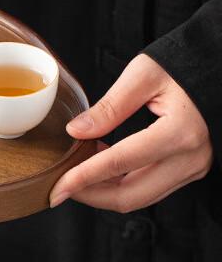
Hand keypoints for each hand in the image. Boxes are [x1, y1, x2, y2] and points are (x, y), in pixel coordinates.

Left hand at [49, 54, 212, 211]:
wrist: (220, 68)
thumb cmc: (187, 64)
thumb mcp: (145, 74)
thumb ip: (109, 107)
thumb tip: (76, 132)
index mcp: (179, 132)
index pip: (118, 164)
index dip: (82, 178)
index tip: (56, 189)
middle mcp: (190, 158)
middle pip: (128, 196)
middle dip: (89, 194)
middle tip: (61, 186)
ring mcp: (193, 168)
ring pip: (138, 198)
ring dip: (104, 191)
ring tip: (80, 170)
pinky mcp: (190, 170)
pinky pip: (149, 189)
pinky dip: (120, 184)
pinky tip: (102, 167)